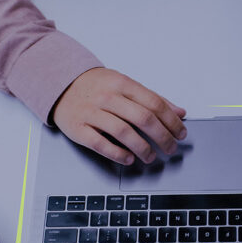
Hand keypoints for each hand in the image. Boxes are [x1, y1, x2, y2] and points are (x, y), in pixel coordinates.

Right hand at [52, 68, 186, 164]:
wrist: (60, 84)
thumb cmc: (97, 87)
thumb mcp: (126, 85)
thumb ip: (153, 99)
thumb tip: (180, 113)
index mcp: (123, 84)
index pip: (154, 104)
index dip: (171, 121)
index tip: (181, 134)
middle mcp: (108, 97)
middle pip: (143, 119)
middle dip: (162, 137)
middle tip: (171, 149)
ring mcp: (91, 112)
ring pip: (123, 132)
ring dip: (142, 148)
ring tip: (151, 156)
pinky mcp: (78, 129)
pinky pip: (100, 144)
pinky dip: (117, 153)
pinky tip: (129, 159)